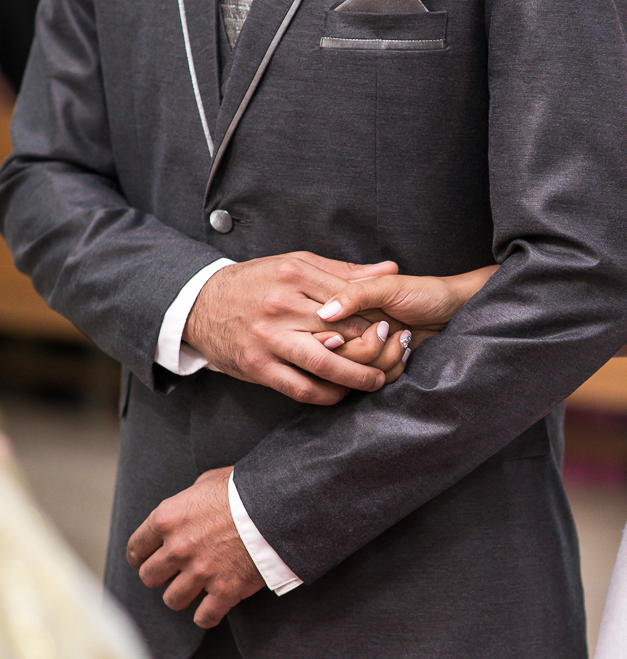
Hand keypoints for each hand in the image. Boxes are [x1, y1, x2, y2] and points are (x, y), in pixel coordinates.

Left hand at [126, 467, 264, 628]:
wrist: (280, 504)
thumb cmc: (246, 489)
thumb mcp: (209, 481)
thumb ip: (189, 499)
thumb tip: (187, 507)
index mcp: (168, 519)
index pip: (136, 548)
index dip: (141, 556)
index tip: (148, 560)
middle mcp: (178, 548)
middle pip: (149, 577)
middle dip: (162, 575)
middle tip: (176, 571)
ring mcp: (201, 572)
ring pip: (173, 600)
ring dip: (183, 595)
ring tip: (197, 588)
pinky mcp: (225, 589)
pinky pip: (205, 617)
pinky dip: (209, 615)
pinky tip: (214, 607)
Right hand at [183, 252, 401, 404]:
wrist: (199, 304)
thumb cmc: (256, 283)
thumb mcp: (296, 264)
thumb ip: (344, 271)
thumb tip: (390, 270)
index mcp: (294, 274)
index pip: (349, 297)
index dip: (376, 313)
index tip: (393, 323)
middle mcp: (281, 305)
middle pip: (342, 329)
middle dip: (373, 344)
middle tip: (394, 352)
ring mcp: (268, 338)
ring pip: (324, 362)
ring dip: (357, 376)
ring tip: (378, 380)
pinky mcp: (258, 366)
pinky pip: (301, 387)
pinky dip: (327, 394)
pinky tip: (342, 392)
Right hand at [314, 265, 499, 360]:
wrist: (451, 313)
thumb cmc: (423, 293)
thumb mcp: (389, 286)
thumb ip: (355, 294)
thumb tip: (324, 313)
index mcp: (342, 306)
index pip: (325, 332)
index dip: (349, 335)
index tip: (378, 323)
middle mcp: (346, 330)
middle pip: (339, 357)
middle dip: (372, 347)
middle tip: (391, 328)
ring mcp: (361, 351)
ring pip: (357, 372)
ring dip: (388, 356)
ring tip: (404, 336)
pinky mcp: (376, 367)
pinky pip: (374, 381)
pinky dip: (395, 369)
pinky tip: (406, 351)